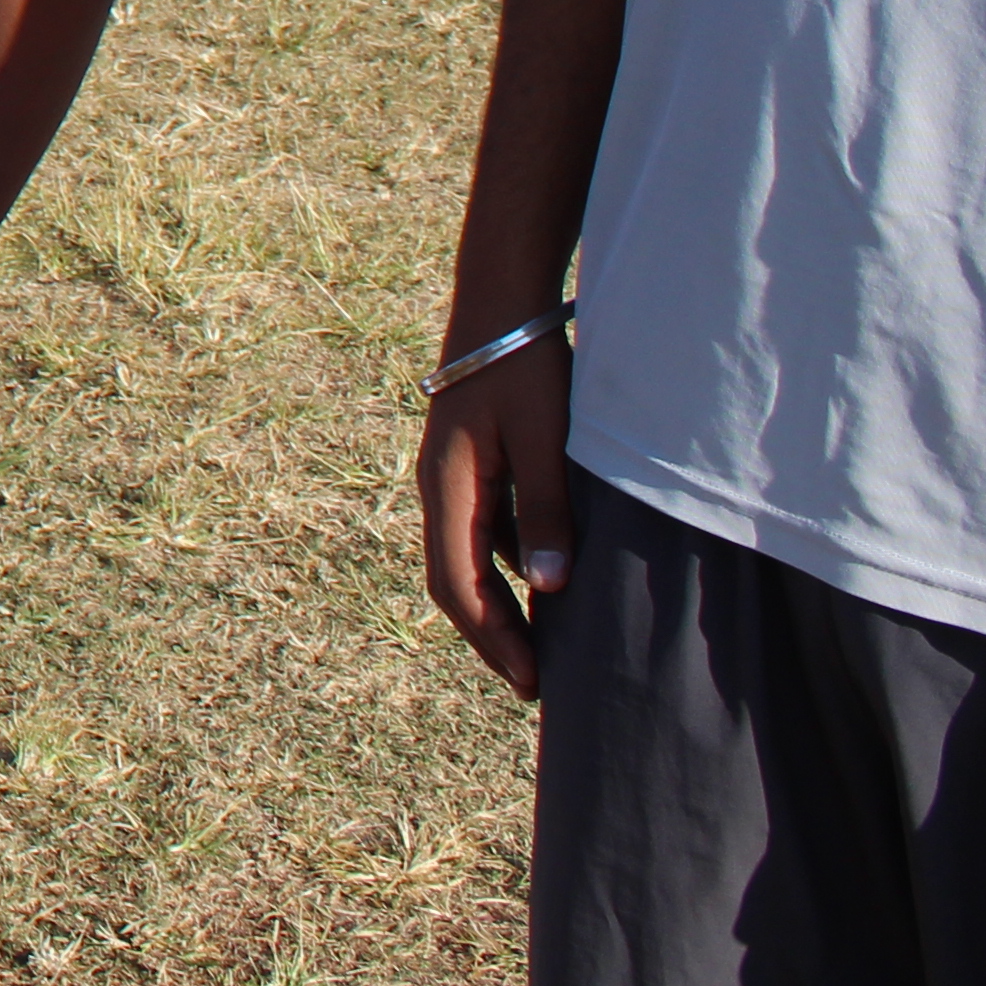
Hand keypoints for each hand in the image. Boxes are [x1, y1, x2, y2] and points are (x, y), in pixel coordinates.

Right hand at [417, 333, 574, 700]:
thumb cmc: (525, 367)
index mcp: (448, 487)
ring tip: (542, 646)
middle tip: (533, 684)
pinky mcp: (470, 466)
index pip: (460, 585)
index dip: (494, 639)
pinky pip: (480, 534)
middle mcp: (438, 489)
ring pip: (466, 560)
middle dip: (492, 637)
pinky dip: (504, 571)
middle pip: (454, 582)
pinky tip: (542, 583)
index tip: (532, 682)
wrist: (501, 301)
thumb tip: (547, 588)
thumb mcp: (546, 440)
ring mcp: (451, 478)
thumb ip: (546, 511)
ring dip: (497, 607)